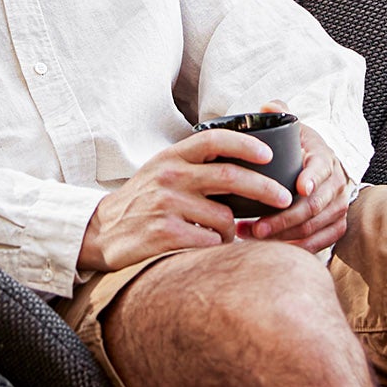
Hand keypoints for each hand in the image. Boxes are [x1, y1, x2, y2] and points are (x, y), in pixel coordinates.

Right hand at [78, 125, 295, 273]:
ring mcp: (166, 205)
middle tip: (284, 198)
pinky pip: (210, 241)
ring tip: (222, 235)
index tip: (269, 155)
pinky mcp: (165, 234)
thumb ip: (196, 164)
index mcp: (172, 156)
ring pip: (225, 218)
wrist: (101, 232)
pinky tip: (204, 246)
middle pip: (230, 177)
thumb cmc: (143, 202)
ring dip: (233, 231)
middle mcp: (169, 176)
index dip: (246, 144)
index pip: (215, 139)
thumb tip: (247, 161)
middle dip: (265, 189)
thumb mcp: (163, 171)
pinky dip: (216, 246)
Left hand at [240, 99, 350, 254]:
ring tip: (251, 236)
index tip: (299, 187)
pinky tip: (273, 250)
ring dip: (284, 236)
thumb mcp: (294, 130)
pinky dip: (298, 248)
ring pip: (314, 227)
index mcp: (324, 158)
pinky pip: (322, 243)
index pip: (320, 168)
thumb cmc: (300, 150)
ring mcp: (339, 206)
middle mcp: (337, 184)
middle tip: (255, 227)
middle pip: (313, 206)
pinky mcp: (337, 225)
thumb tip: (268, 106)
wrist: (323, 169)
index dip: (311, 178)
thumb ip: (280, 114)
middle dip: (283, 219)